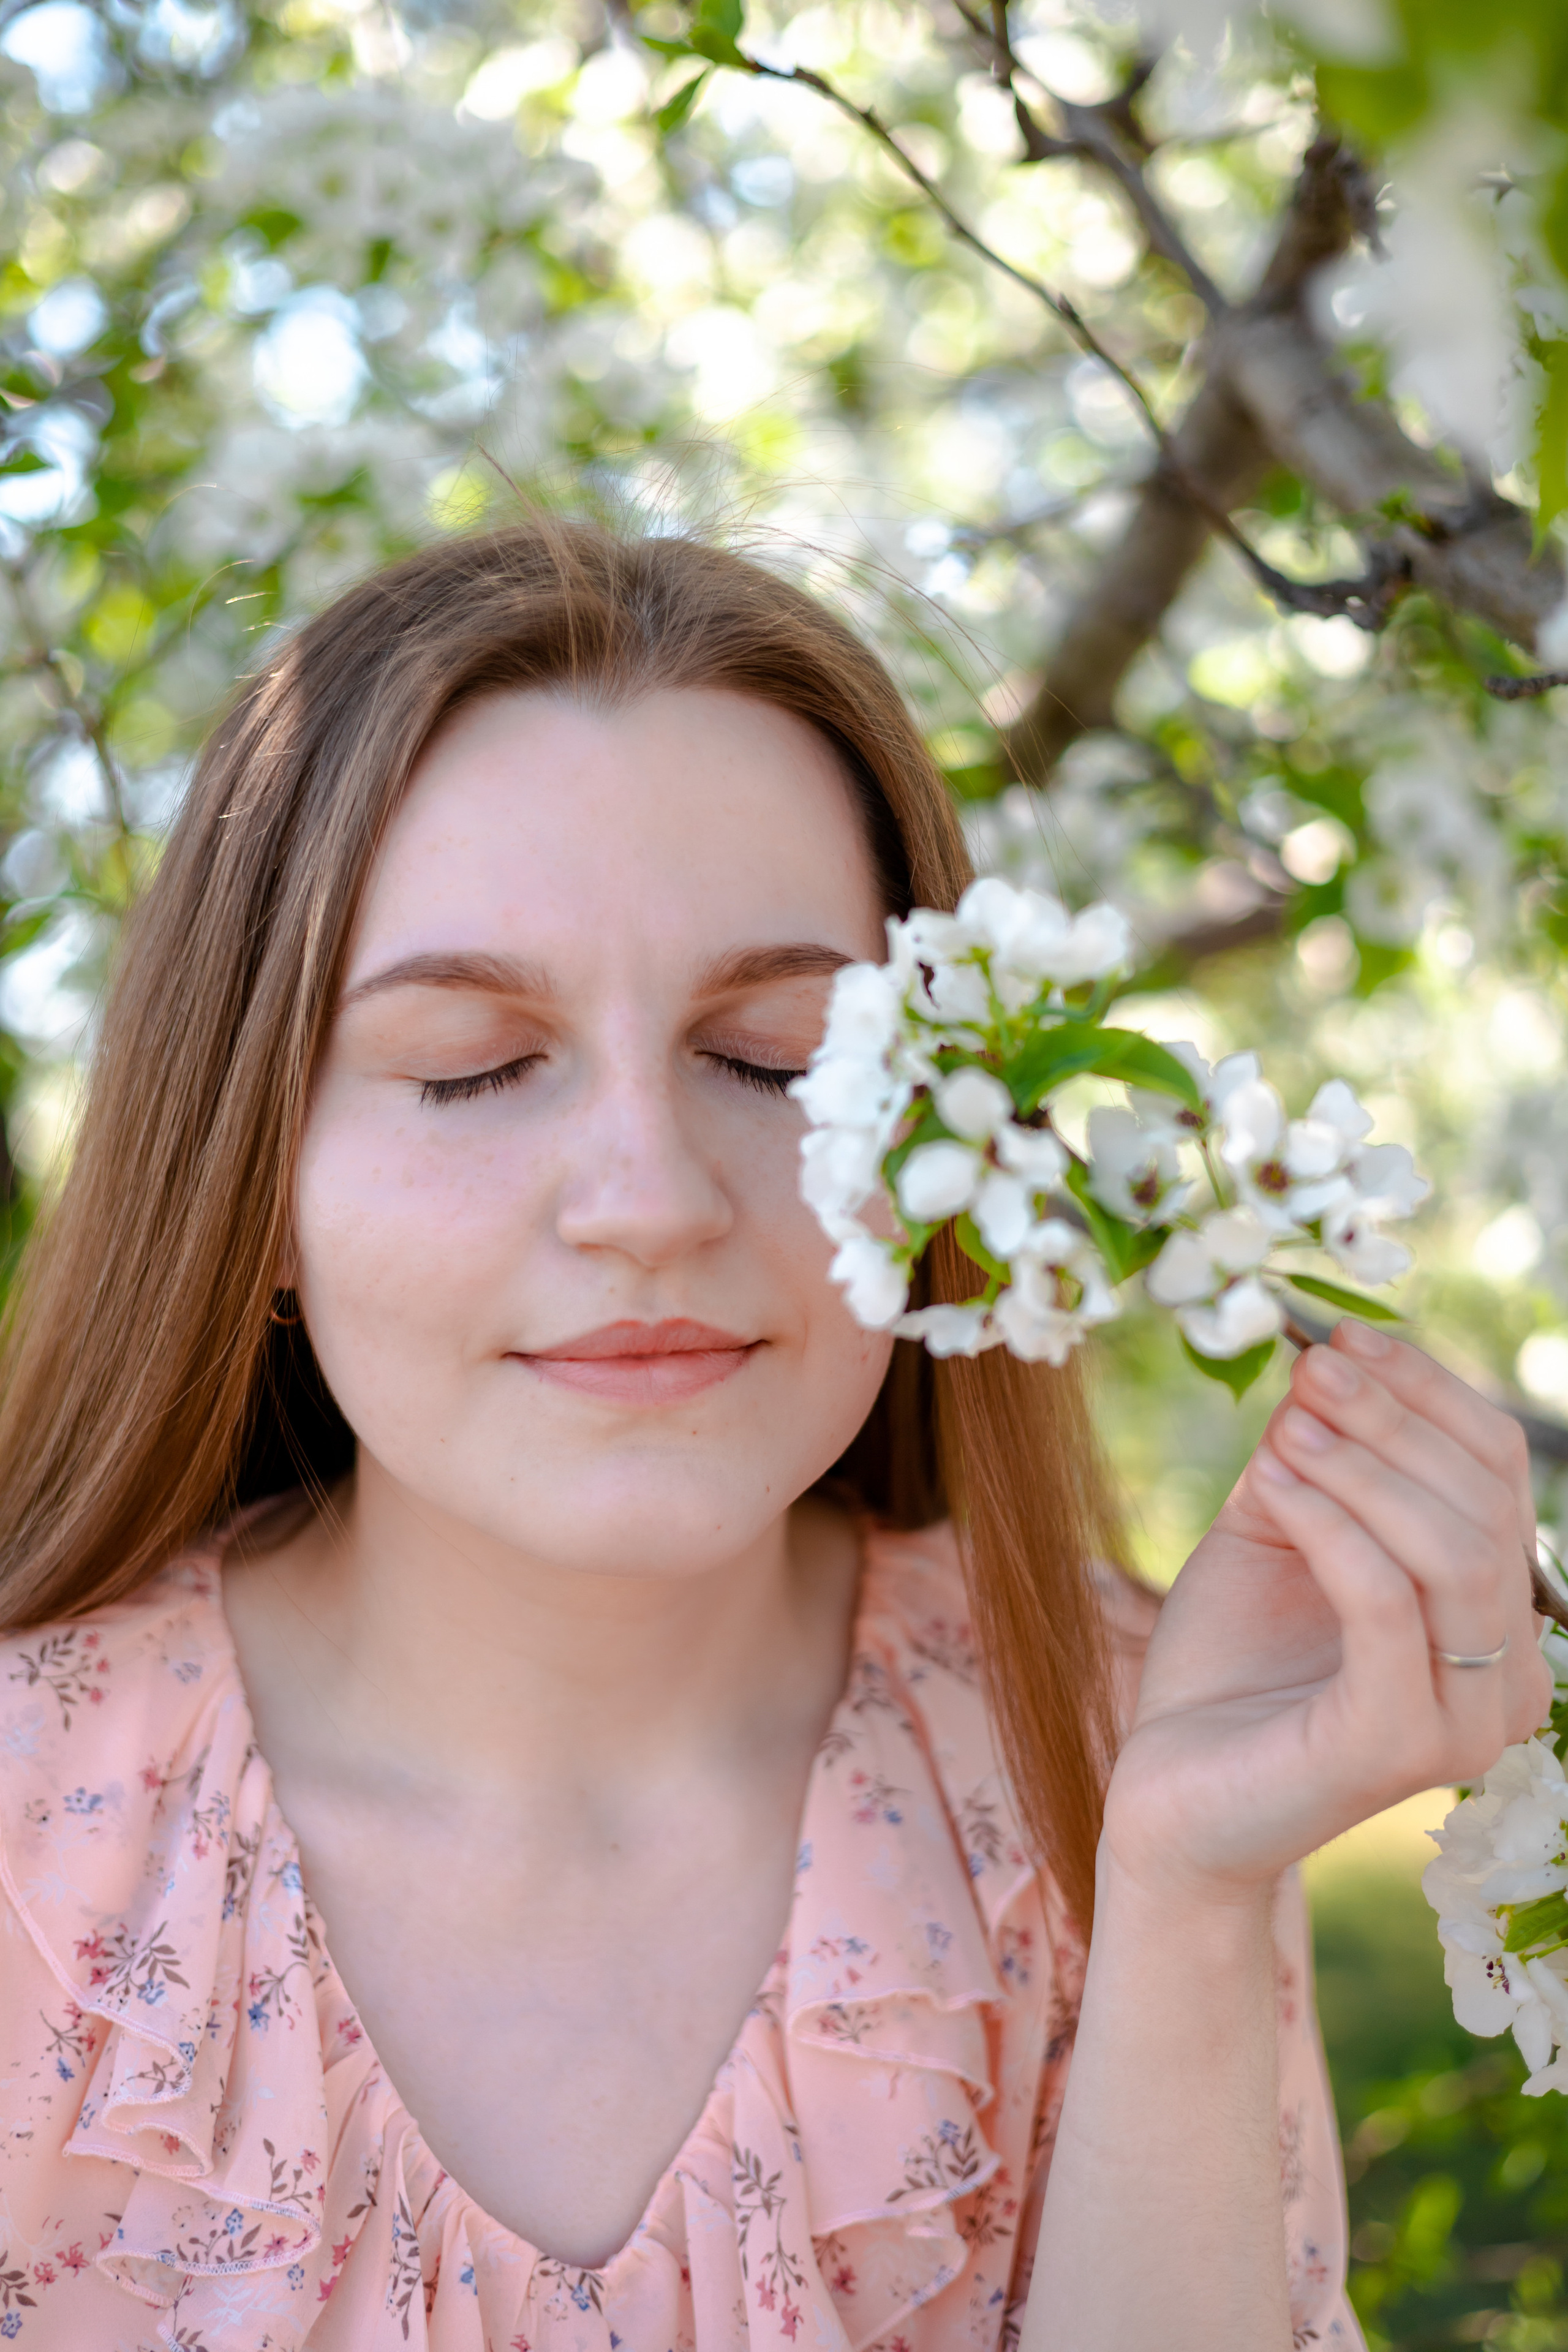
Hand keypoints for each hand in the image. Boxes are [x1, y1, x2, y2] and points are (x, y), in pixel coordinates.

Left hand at [1102, 1318, 1551, 1905]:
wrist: (1165, 1798)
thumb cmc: (1225, 1670)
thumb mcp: (1273, 1537)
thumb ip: (1310, 1460)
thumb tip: (1323, 1365)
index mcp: (1494, 1620)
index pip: (1498, 1474)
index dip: (1427, 1394)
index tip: (1343, 1337)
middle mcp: (1506, 1676)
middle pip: (1484, 1504)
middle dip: (1394, 1418)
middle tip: (1312, 1367)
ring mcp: (1460, 1720)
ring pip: (1455, 1552)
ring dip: (1366, 1466)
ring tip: (1287, 1425)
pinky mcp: (1395, 1747)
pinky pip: (1386, 1606)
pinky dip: (1331, 1525)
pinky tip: (1272, 1480)